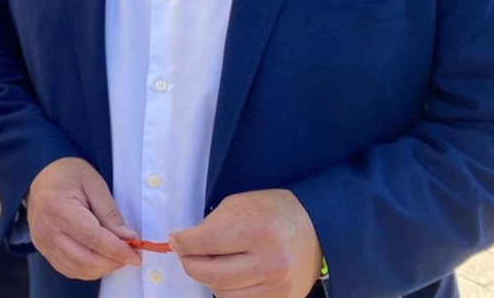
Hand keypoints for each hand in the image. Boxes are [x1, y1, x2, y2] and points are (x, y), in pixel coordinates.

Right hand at [26, 157, 140, 279]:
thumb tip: (128, 240)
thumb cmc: (69, 174)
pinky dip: (89, 269)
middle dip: (112, 262)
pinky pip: (69, 269)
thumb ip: (110, 214)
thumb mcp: (94, 184)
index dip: (116, 250)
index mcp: (57, 207)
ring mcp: (42, 241)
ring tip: (115, 255)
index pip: (91, 238)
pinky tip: (100, 258)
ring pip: (78, 269)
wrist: (41, 174)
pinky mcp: (43, 249)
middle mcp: (46, 228)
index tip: (135, 256)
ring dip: (102, 268)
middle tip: (129, 255)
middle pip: (84, 259)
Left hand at [169, 189, 321, 297]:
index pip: (205, 243)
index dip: (183, 243)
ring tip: (209, 264)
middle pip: (212, 274)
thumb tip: (185, 242)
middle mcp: (271, 261)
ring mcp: (279, 285)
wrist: (317, 228)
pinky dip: (228, 291)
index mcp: (258, 230)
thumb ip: (212, 224)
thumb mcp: (240, 204)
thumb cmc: (274, 211)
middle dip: (190, 264)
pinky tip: (228, 276)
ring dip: (208, 280)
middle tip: (185, 255)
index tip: (175, 240)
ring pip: (224, 294)